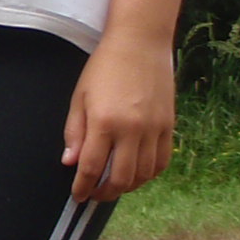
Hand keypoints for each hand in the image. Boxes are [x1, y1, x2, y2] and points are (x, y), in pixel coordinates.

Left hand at [63, 33, 175, 201]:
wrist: (140, 43)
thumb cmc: (104, 68)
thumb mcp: (80, 97)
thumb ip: (74, 133)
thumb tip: (70, 163)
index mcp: (104, 122)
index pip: (92, 167)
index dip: (83, 187)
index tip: (78, 196)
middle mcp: (131, 129)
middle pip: (121, 178)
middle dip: (105, 193)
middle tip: (94, 194)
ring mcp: (154, 129)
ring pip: (144, 174)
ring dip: (128, 186)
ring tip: (114, 185)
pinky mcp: (169, 126)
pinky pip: (162, 161)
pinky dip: (149, 174)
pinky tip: (137, 174)